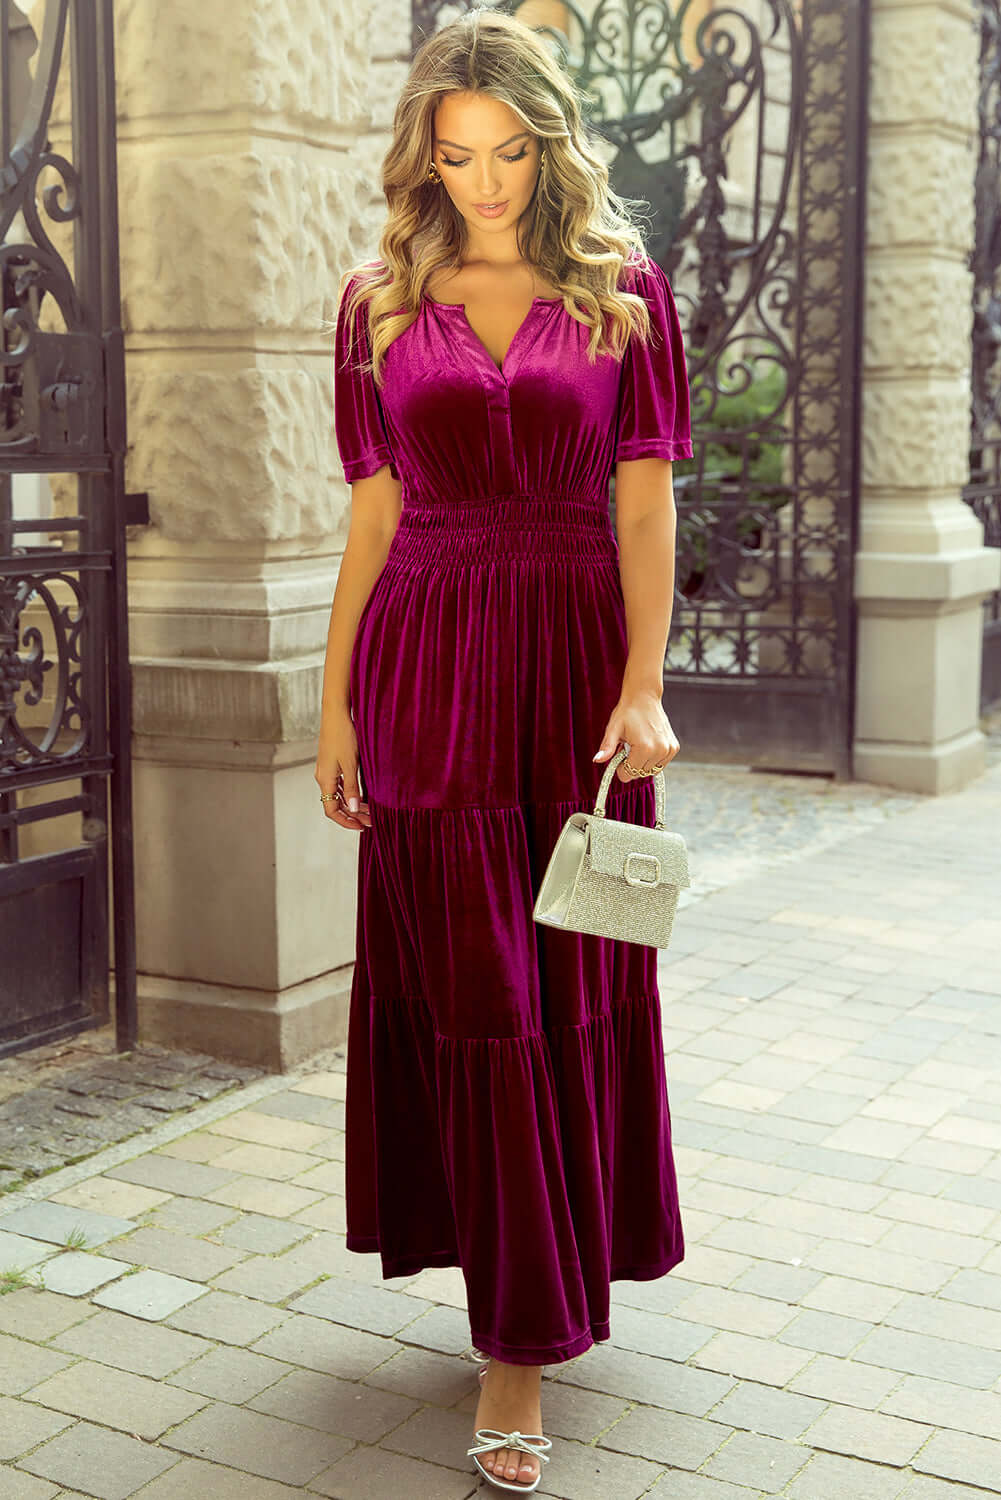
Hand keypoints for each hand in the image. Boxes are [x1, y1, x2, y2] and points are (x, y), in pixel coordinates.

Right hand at [315, 710, 371, 830]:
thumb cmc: (343, 735)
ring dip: (353, 804)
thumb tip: (353, 809)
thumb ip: (352, 787)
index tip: (361, 827)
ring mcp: (327, 770)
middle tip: (371, 821)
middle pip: (336, 804)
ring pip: (339, 795)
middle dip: (353, 815)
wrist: (337, 714)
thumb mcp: (351, 764)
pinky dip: (351, 793)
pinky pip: (340, 785)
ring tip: (370, 810)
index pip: (331, 810)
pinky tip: (362, 795)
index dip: (346, 821)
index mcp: (325, 779)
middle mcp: (324, 777)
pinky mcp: (332, 763)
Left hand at [592, 687, 679, 781]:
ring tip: (638, 745)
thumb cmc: (628, 712)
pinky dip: (652, 759)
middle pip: (639, 773)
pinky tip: (647, 745)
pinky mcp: (673, 748)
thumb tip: (597, 760)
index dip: (620, 768)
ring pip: (650, 771)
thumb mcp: (613, 729)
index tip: (619, 755)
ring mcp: (669, 750)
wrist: (644, 697)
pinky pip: (660, 764)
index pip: (629, 774)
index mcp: (644, 748)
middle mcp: (659, 751)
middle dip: (631, 764)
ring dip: (642, 763)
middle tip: (628, 747)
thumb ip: (607, 747)